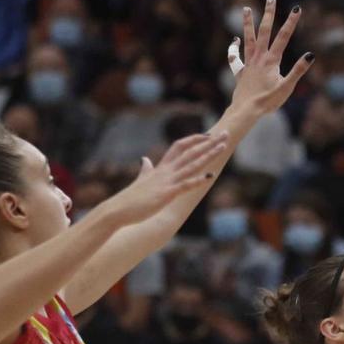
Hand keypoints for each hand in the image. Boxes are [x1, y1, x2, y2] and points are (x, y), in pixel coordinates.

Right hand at [101, 133, 227, 225]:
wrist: (119, 209)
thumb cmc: (131, 197)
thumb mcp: (141, 179)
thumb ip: (145, 169)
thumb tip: (144, 159)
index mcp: (161, 167)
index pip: (180, 146)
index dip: (195, 139)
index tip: (208, 135)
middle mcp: (166, 171)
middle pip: (190, 152)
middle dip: (209, 143)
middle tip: (225, 134)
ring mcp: (167, 181)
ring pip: (191, 164)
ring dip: (208, 155)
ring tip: (223, 147)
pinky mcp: (166, 194)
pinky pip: (185, 185)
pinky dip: (197, 180)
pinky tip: (210, 176)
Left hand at [229, 0, 313, 114]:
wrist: (246, 111)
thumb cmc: (268, 101)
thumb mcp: (287, 87)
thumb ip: (298, 70)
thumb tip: (310, 55)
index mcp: (271, 61)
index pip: (283, 37)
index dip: (291, 22)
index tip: (297, 9)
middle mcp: (259, 58)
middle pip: (264, 31)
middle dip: (269, 14)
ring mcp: (249, 63)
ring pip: (248, 39)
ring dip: (247, 23)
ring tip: (246, 9)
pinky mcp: (241, 72)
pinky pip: (236, 57)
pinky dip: (234, 47)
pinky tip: (235, 39)